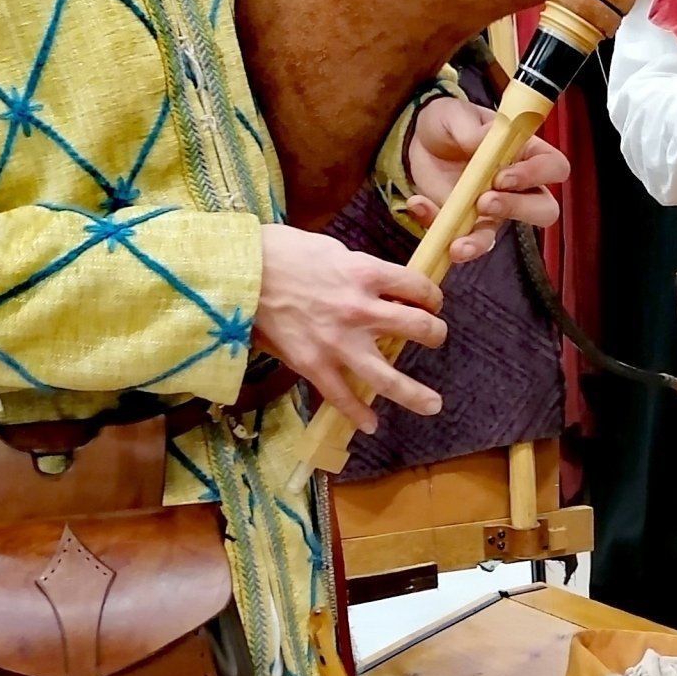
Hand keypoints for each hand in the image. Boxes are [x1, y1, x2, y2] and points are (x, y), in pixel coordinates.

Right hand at [254, 226, 446, 435]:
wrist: (240, 272)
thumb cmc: (283, 252)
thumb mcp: (332, 250)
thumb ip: (360, 271)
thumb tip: (380, 287)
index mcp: (366, 273)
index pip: (418, 288)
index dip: (432, 296)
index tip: (431, 303)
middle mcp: (361, 309)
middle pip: (419, 328)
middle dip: (435, 334)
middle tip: (436, 338)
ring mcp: (338, 341)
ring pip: (388, 376)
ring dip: (415, 393)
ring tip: (433, 404)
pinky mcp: (313, 364)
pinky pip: (342, 396)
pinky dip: (358, 414)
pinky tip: (370, 425)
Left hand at [407, 94, 569, 261]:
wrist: (417, 140)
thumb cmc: (448, 122)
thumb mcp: (454, 114)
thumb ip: (471, 127)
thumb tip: (486, 140)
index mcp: (526, 152)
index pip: (553, 168)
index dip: (535, 175)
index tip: (501, 176)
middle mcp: (517, 187)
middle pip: (543, 210)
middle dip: (517, 210)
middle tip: (484, 202)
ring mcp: (491, 211)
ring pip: (498, 237)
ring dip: (477, 241)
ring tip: (455, 242)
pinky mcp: (463, 226)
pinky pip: (459, 240)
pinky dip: (438, 232)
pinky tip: (420, 205)